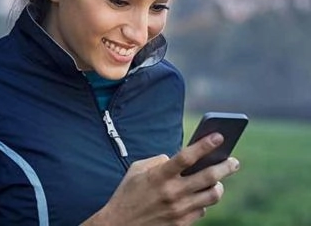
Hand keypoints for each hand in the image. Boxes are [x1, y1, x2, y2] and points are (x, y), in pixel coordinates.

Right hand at [82, 133, 239, 225]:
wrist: (120, 224)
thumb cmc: (127, 194)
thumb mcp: (137, 171)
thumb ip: (158, 161)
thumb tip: (178, 159)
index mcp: (159, 176)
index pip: (186, 157)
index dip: (204, 145)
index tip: (219, 136)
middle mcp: (172, 192)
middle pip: (209, 177)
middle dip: (226, 166)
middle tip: (233, 161)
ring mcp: (179, 210)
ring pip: (212, 195)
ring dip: (219, 186)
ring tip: (218, 181)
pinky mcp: (181, 223)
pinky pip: (203, 210)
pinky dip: (204, 201)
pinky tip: (199, 197)